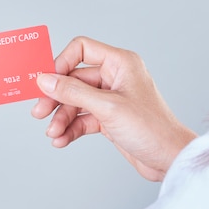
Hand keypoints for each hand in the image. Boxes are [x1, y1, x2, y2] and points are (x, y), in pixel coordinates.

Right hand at [31, 37, 195, 180]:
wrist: (169, 159)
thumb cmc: (152, 128)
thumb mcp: (107, 107)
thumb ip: (73, 92)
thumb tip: (45, 80)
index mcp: (120, 63)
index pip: (82, 49)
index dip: (61, 63)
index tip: (47, 82)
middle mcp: (114, 77)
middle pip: (73, 80)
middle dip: (56, 98)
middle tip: (40, 112)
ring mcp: (110, 98)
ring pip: (75, 102)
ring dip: (61, 118)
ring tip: (53, 134)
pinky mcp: (108, 118)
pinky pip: (82, 118)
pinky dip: (70, 129)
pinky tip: (61, 140)